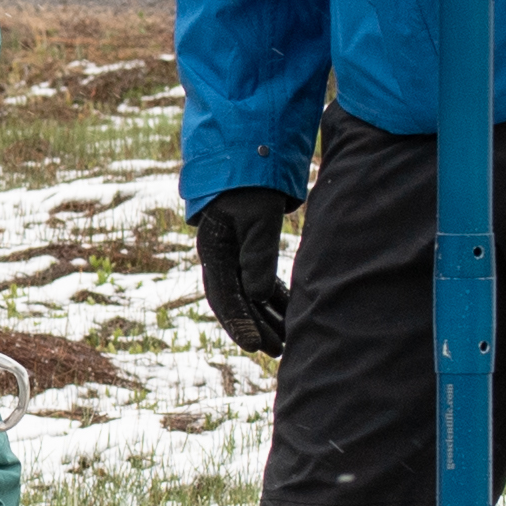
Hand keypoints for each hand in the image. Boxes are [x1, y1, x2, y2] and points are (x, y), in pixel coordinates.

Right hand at [191, 188, 296, 356]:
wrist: (249, 154)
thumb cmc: (252, 184)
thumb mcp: (258, 217)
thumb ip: (257, 254)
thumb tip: (258, 295)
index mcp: (215, 250)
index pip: (225, 296)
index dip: (240, 323)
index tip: (254, 346)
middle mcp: (221, 257)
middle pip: (237, 301)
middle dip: (256, 327)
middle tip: (277, 351)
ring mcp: (234, 255)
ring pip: (250, 295)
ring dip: (266, 318)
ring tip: (287, 342)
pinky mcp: (249, 250)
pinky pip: (260, 282)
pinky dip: (274, 299)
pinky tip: (289, 315)